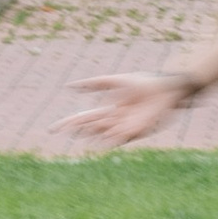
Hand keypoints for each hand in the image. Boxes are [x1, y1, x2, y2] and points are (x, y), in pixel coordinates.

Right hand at [72, 69, 191, 147]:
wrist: (165, 87)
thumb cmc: (143, 83)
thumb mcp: (115, 81)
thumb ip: (94, 83)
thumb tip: (69, 86)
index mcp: (107, 110)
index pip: (84, 118)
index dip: (70, 123)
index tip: (53, 129)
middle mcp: (113, 120)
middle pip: (91, 127)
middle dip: (78, 128)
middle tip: (63, 130)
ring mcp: (124, 126)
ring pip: (104, 132)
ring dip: (93, 133)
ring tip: (80, 133)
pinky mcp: (137, 129)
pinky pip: (121, 136)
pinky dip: (111, 138)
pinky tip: (102, 138)